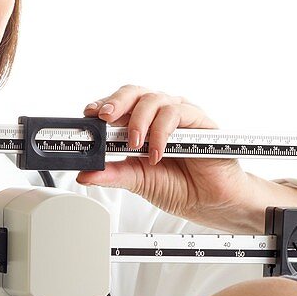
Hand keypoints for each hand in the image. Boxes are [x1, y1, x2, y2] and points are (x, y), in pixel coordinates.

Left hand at [77, 85, 265, 232]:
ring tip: (135, 146)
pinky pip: (176, 113)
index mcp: (142, 124)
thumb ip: (113, 174)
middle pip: (133, 93)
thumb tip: (84, 173)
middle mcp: (159, 115)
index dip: (102, 105)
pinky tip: (157, 152)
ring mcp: (179, 115)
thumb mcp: (138, 181)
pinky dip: (161, 132)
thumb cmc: (180, 187)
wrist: (212, 202)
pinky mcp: (198, 120)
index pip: (118, 106)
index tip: (88, 115)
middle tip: (104, 118)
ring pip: (153, 99)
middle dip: (115, 103)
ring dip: (139, 121)